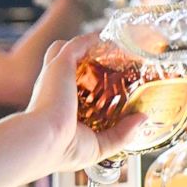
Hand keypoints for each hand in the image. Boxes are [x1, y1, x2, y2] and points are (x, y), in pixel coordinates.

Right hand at [25, 33, 145, 171]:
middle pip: (64, 62)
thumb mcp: (98, 145)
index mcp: (56, 107)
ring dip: (88, 44)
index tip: (107, 82)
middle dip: (85, 58)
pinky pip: (78, 44)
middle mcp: (52, 88)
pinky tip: (110, 37)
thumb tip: (142, 119)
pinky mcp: (61, 64)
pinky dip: (93, 39)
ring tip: (112, 43)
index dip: (85, 82)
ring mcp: (55, 74)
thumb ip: (121, 134)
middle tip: (111, 60)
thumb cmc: (62, 150)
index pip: (68, 87)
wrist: (44, 142)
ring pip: (68, 48)